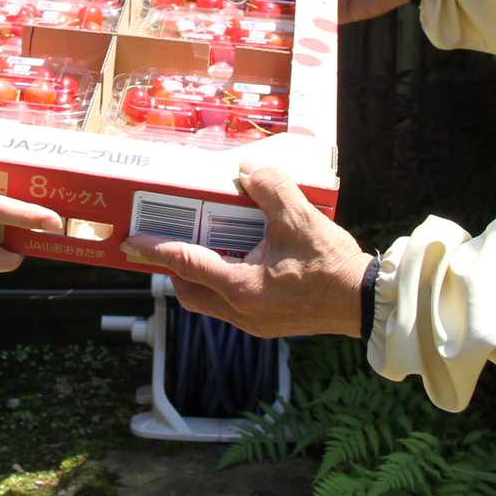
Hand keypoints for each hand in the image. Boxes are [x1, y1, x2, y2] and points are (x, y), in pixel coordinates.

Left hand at [121, 161, 369, 336]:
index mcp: (240, 287)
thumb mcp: (299, 217)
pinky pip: (233, 305)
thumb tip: (247, 170)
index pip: (185, 264)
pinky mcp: (268, 325)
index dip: (156, 250)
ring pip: (210, 302)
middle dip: (174, 268)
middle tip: (172, 239)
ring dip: (201, 277)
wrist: (364, 302)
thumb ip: (270, 187)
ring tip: (208, 245)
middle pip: (190, 292)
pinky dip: (225, 283)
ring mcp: (254, 323)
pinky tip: (242, 260)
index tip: (131, 242)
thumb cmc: (332, 265)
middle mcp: (240, 311)